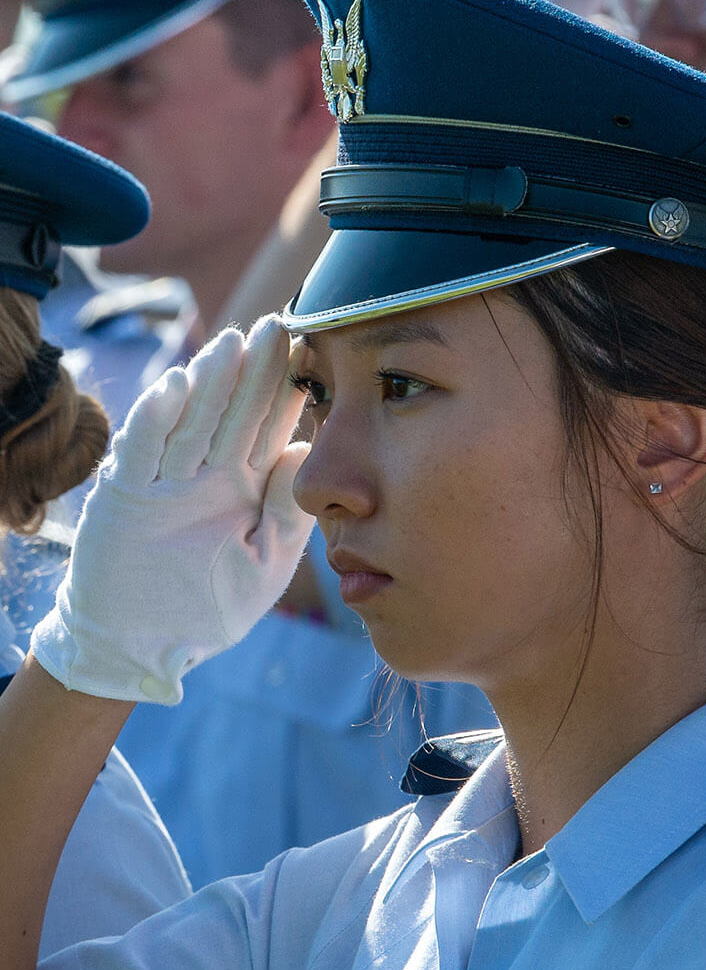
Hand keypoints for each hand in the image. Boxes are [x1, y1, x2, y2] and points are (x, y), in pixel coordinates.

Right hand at [31, 317, 312, 703]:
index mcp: (244, 487)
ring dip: (210, 380)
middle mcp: (207, 474)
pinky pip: (143, 449)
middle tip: (278, 324)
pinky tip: (177, 383)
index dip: (288, 391)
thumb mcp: (265, 562)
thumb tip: (309, 452)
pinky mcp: (127, 495)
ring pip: (192, 419)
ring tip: (233, 341)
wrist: (147, 646)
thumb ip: (288, 512)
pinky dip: (157, 416)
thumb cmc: (210, 608)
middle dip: (255, 370)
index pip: (270, 429)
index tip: (313, 351)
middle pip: (234, 411)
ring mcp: (165, 481)